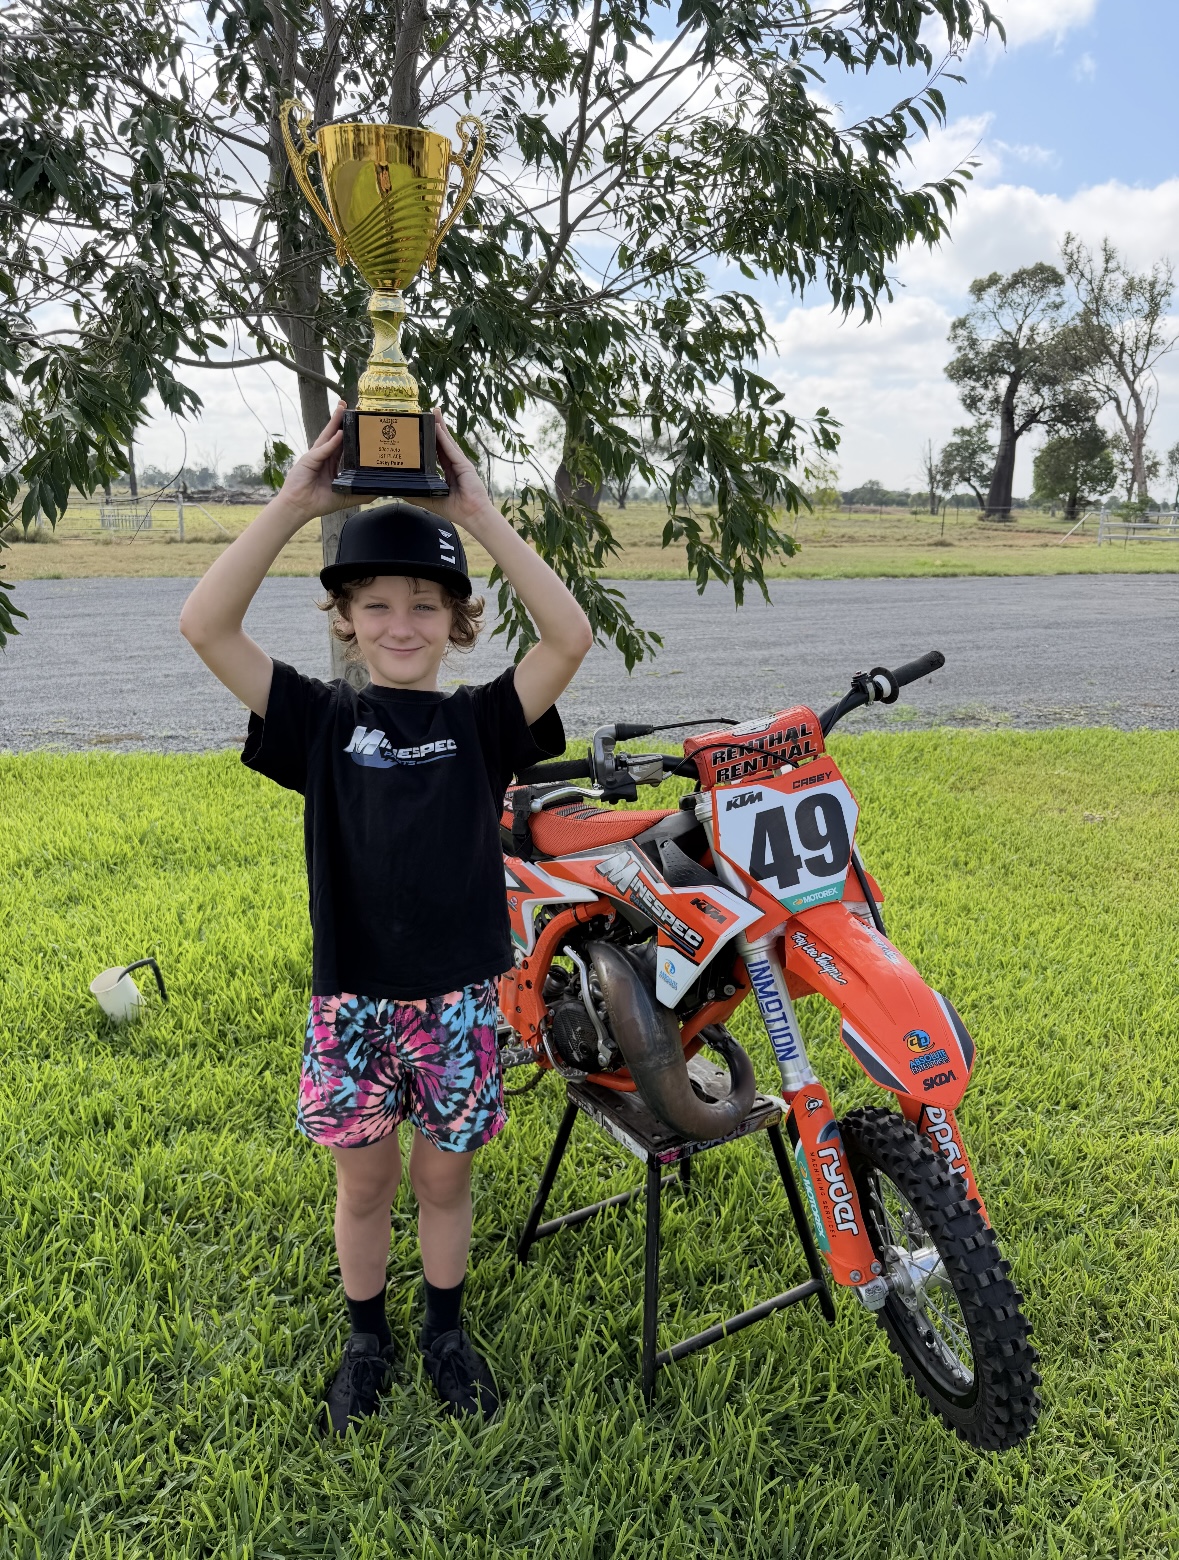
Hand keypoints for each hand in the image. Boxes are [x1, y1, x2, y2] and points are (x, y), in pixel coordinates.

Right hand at [273, 401, 358, 524]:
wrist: (300, 507)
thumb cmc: (320, 502)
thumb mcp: (346, 496)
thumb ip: (361, 492)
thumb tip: (380, 489)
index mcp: (332, 464)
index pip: (344, 445)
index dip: (351, 435)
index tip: (361, 424)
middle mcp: (324, 457)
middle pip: (336, 435)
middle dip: (342, 421)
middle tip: (352, 408)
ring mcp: (316, 456)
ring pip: (328, 436)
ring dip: (335, 422)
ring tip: (343, 408)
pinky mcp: (309, 460)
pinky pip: (323, 449)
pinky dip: (332, 442)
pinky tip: (340, 433)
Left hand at [412, 410, 495, 532]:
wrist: (471, 514)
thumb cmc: (454, 509)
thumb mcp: (428, 500)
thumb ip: (415, 493)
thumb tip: (397, 488)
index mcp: (447, 472)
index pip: (436, 452)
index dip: (429, 440)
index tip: (421, 429)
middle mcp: (453, 464)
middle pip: (442, 441)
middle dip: (435, 427)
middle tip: (426, 413)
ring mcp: (459, 462)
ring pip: (447, 440)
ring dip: (440, 426)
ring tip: (433, 412)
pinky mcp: (463, 464)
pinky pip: (450, 448)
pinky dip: (443, 437)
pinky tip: (436, 427)